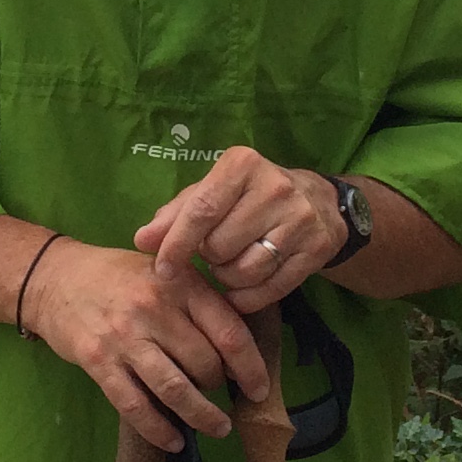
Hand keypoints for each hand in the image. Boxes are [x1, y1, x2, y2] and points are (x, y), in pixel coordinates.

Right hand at [24, 239, 267, 451]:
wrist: (54, 277)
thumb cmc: (118, 275)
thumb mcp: (164, 269)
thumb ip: (199, 299)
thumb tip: (237, 347)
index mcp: (179, 282)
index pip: (228, 330)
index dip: (250, 366)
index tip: (259, 389)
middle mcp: (154, 308)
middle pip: (204, 363)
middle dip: (220, 388)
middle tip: (225, 398)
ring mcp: (124, 337)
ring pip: (175, 389)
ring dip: (201, 416)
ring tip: (217, 428)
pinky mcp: (98, 362)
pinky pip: (135, 405)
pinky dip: (158, 429)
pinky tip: (173, 442)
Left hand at [133, 147, 340, 315]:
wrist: (320, 201)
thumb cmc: (249, 195)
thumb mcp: (212, 191)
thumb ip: (175, 214)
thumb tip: (142, 240)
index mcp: (242, 165)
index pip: (201, 211)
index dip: (177, 245)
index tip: (162, 269)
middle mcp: (275, 188)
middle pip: (220, 246)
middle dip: (209, 257)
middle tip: (215, 249)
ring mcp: (300, 219)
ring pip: (244, 271)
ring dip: (228, 277)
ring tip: (232, 262)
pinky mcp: (316, 249)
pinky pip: (269, 290)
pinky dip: (248, 296)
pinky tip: (245, 284)